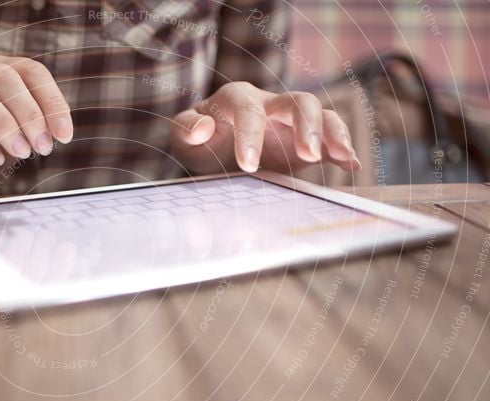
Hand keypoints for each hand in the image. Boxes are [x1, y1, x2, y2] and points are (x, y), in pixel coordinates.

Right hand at [0, 55, 72, 194]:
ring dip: (2, 123)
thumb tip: (61, 130)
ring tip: (21, 153)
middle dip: (28, 113)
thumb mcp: (21, 133)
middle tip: (43, 148)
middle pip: (2, 77)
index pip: (31, 71)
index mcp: (0, 71)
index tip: (64, 136)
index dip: (51, 100)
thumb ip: (40, 125)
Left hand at [170, 82, 360, 174]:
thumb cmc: (200, 142)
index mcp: (238, 99)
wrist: (215, 151)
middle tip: (307, 156)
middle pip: (298, 101)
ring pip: (321, 114)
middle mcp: (270, 104)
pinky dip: (343, 149)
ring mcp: (292, 121)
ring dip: (333, 133)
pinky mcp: (306, 140)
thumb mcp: (183, 139)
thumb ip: (185, 129)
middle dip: (305, 126)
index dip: (250, 135)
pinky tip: (352, 165)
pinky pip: (330, 135)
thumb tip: (203, 128)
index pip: (248, 109)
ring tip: (341, 156)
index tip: (248, 166)